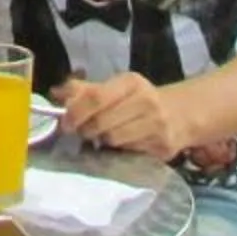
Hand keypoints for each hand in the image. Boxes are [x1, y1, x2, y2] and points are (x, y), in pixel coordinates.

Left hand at [56, 72, 204, 161]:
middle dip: (86, 130)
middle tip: (84, 132)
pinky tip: (123, 144)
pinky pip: (128, 153)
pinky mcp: (163, 147)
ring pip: (113, 140)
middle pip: (101, 122)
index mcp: (131, 82)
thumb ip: (85, 90)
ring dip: (103, 141)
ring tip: (104, 137)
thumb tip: (55, 92)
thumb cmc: (138, 101)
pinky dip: (120, 151)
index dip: (75, 112)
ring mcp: (156, 125)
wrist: (181, 114)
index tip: (65, 123)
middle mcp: (146, 101)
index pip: (95, 97)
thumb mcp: (115, 89)